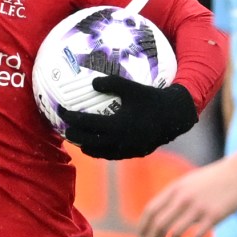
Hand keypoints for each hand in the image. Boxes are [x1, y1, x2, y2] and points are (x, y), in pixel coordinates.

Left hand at [59, 77, 197, 160]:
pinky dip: (101, 151)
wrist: (176, 116)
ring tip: (78, 140)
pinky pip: (112, 154)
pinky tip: (98, 145)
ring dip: (86, 146)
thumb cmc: (153, 99)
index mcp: (116, 125)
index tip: (61, 111)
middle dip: (73, 135)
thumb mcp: (132, 87)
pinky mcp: (134, 153)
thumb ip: (111, 83)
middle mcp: (118, 141)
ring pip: (99, 152)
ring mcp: (126, 150)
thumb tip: (92, 82)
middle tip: (64, 128)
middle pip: (87, 142)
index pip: (85, 124)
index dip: (70, 118)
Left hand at [138, 156, 236, 236]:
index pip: (151, 210)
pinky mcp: (213, 216)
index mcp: (175, 188)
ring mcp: (198, 207)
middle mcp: (184, 198)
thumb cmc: (212, 180)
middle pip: (160, 224)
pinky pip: (197, 236)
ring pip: (175, 232)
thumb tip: (158, 213)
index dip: (144, 226)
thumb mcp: (188, 182)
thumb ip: (173, 195)